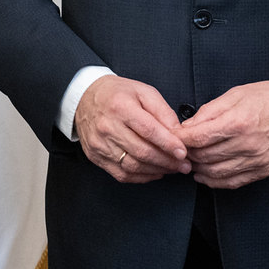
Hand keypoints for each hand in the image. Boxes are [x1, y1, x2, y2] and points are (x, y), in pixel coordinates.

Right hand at [75, 75, 190, 182]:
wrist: (85, 98)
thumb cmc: (117, 94)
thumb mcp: (143, 92)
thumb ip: (163, 111)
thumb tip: (178, 134)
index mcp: (120, 107)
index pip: (148, 130)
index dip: (168, 144)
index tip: (183, 153)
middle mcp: (107, 127)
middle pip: (142, 152)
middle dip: (167, 161)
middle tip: (183, 165)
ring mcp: (100, 144)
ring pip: (133, 166)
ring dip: (157, 170)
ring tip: (172, 169)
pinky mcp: (96, 156)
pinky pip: (122, 174)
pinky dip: (142, 177)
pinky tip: (154, 171)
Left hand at [182, 78, 268, 189]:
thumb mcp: (236, 94)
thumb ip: (210, 111)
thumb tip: (189, 126)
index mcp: (239, 122)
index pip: (199, 137)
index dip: (181, 138)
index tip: (173, 136)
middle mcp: (247, 144)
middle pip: (205, 157)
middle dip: (187, 154)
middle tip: (179, 149)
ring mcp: (256, 160)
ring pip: (215, 172)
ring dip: (198, 169)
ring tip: (190, 161)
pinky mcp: (263, 171)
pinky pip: (232, 182)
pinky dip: (214, 181)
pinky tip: (204, 175)